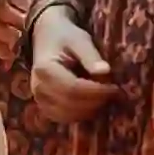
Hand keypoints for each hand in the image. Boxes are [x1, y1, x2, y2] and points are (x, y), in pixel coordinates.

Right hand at [29, 7, 119, 122]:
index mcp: (44, 69)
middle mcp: (38, 88)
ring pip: (69, 115)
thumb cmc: (65, 36)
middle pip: (71, 104)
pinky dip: (81, 113)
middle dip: (96, 101)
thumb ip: (91, 56)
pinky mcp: (44, 106)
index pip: (73, 88)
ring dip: (90, 109)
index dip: (96, 92)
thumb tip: (106, 71)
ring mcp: (39, 99)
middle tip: (113, 93)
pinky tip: (92, 102)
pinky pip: (65, 118)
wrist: (47, 37)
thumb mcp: (80, 40)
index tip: (115, 87)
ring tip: (103, 96)